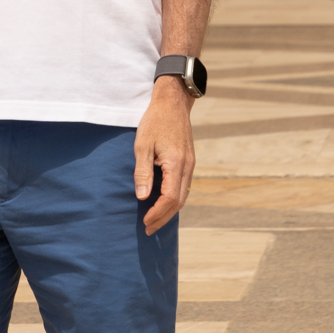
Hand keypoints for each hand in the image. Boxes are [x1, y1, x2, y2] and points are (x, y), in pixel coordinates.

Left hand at [134, 78, 195, 235]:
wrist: (173, 103)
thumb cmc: (155, 122)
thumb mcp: (142, 145)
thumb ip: (142, 172)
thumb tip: (142, 197)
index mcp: (176, 163)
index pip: (170, 198)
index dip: (158, 213)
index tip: (145, 221)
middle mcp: (187, 167)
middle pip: (179, 202)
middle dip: (163, 218)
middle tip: (148, 229)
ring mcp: (190, 164)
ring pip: (183, 196)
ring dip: (170, 211)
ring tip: (154, 220)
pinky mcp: (189, 161)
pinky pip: (184, 186)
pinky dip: (174, 199)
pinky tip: (163, 202)